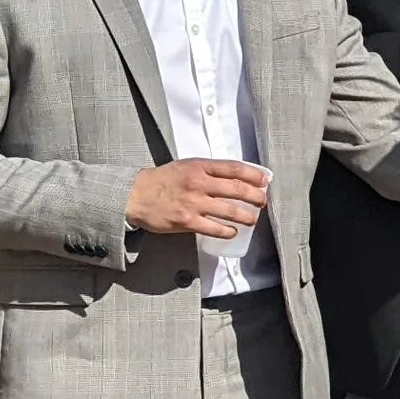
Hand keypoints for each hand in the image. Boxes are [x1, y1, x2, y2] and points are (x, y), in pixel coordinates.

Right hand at [125, 159, 268, 239]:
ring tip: (252, 219)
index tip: (264, 181)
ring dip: (246, 216)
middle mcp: (198, 183)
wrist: (135, 195)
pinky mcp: (187, 221)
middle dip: (255, 196)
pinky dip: (227, 231)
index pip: (234, 168)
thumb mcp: (186, 166)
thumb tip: (235, 177)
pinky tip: (232, 232)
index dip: (254, 175)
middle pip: (237, 189)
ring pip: (230, 211)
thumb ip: (208, 170)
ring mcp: (193, 203)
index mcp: (199, 167)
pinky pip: (214, 228)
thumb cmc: (162, 181)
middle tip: (262, 202)